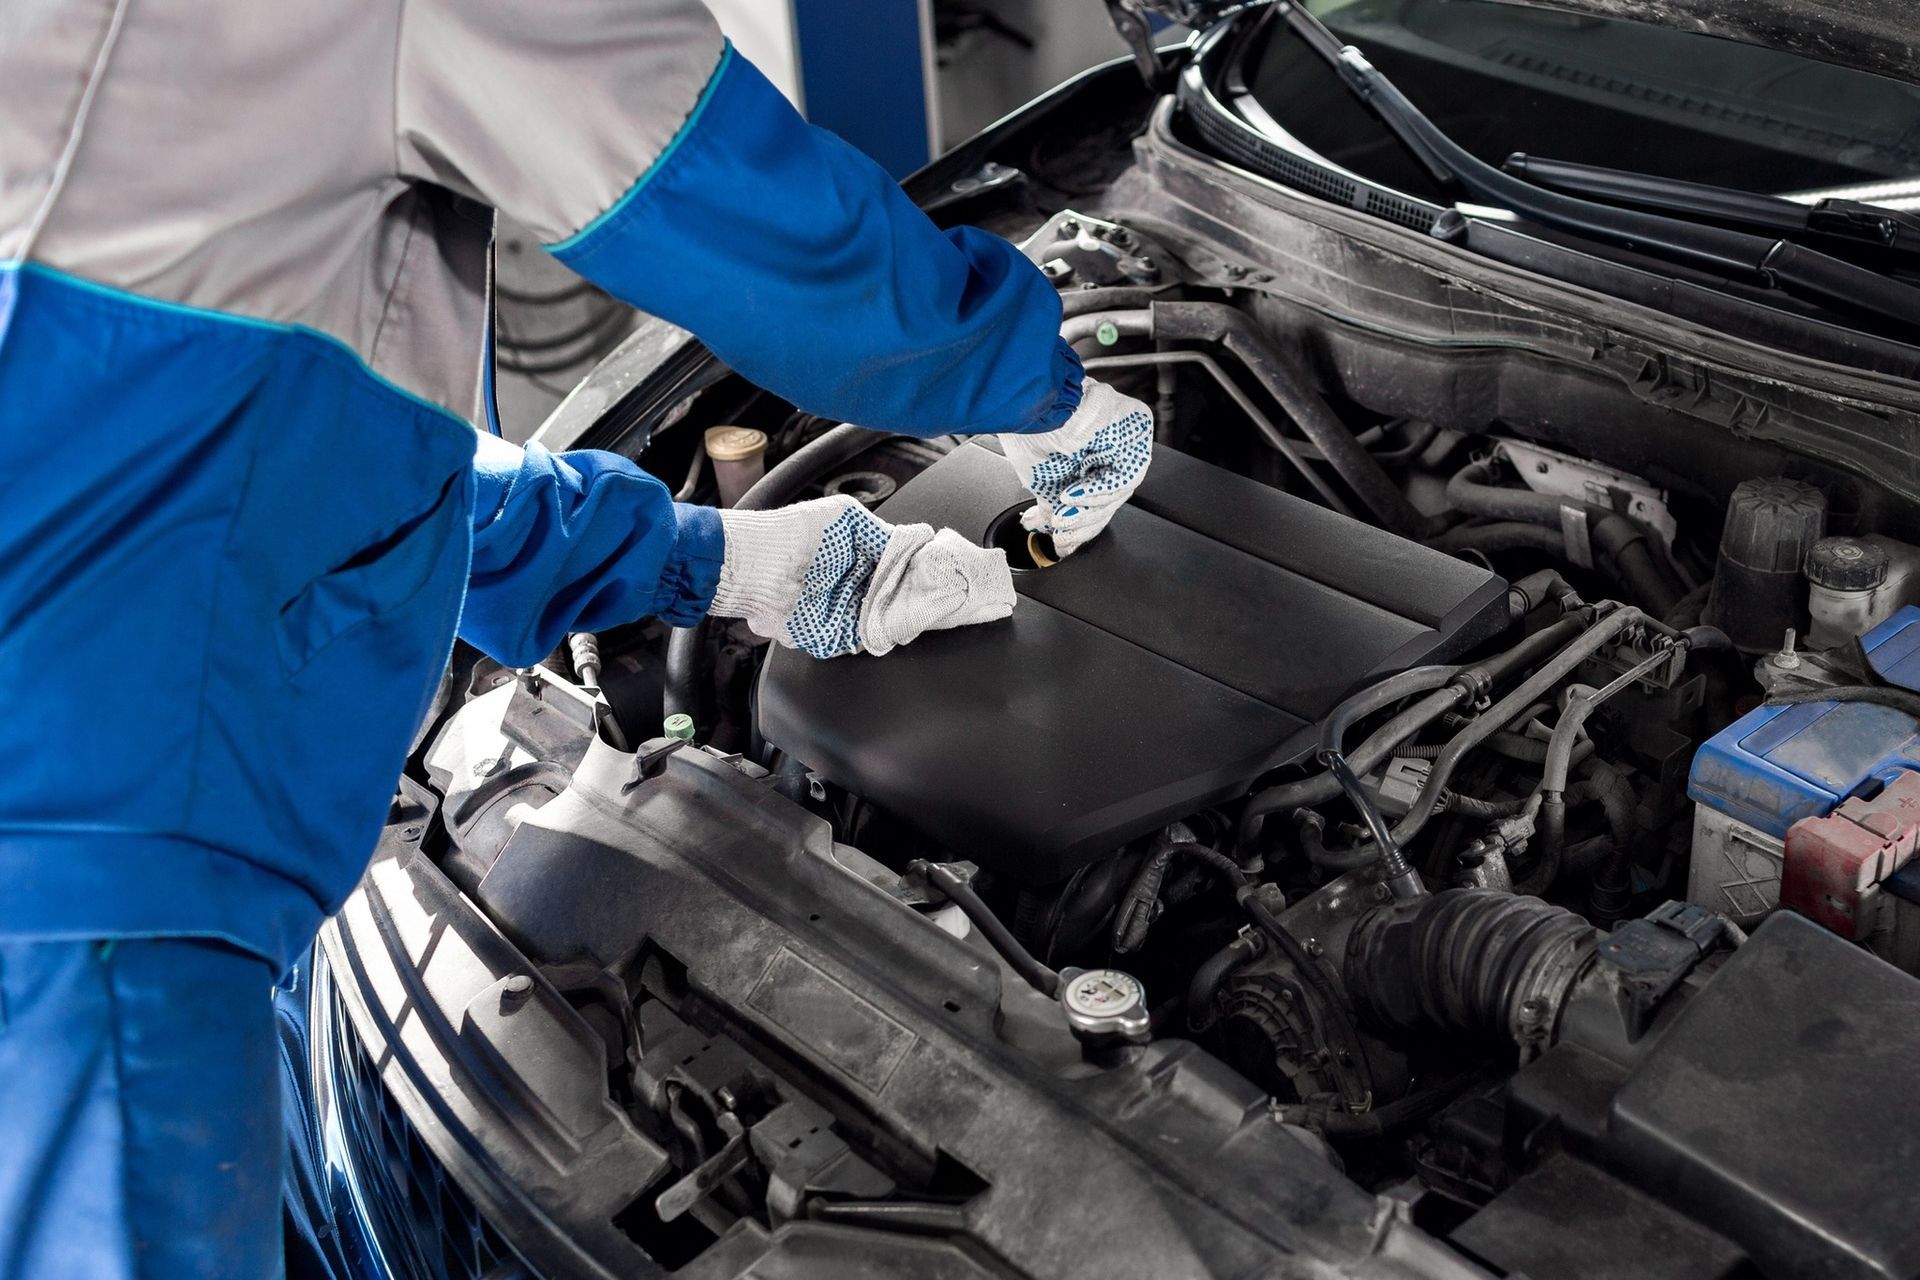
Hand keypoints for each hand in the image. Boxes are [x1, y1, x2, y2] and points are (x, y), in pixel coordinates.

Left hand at [711, 496, 1014, 657]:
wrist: (752, 565)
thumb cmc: (791, 534)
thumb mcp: (846, 519)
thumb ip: (885, 534)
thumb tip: (922, 538)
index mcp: (861, 558)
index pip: (902, 573)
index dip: (922, 578)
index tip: (941, 580)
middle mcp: (853, 587)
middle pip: (896, 603)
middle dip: (913, 604)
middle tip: (932, 601)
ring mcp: (841, 614)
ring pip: (882, 626)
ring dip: (895, 623)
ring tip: (912, 616)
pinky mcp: (826, 636)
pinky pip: (857, 643)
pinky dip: (870, 639)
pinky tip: (883, 629)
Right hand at [999, 378, 1152, 556]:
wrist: (1029, 400)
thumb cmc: (1030, 428)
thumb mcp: (1041, 480)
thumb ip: (1052, 508)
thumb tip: (1052, 531)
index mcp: (1089, 453)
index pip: (1093, 498)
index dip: (1078, 525)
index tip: (1061, 541)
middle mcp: (1110, 445)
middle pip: (1108, 497)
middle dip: (1082, 521)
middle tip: (1060, 531)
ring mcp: (1125, 436)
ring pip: (1118, 490)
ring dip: (1088, 510)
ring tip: (1063, 515)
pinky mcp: (1136, 425)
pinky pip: (1127, 472)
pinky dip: (1099, 490)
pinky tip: (1073, 495)